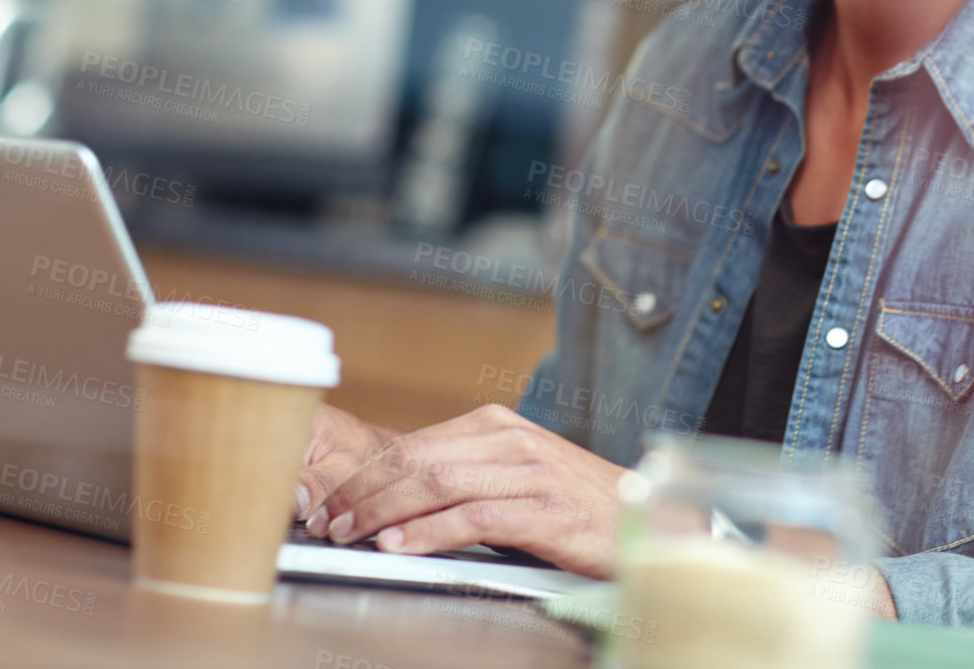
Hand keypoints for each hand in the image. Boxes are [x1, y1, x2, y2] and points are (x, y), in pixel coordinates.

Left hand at [305, 403, 625, 578]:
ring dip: (383, 512)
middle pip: (415, 460)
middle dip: (361, 493)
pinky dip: (429, 533)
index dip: (363, 475)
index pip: (412, 444)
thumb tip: (396, 499)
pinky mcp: (545, 510)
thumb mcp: (515, 476)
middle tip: (328, 522)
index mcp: (496, 425)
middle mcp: (510, 440)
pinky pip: (473, 518)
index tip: (331, 502)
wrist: (645, 520)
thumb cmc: (574, 504)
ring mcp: (529, 473)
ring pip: (436, 483)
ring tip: (351, 535)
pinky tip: (400, 547)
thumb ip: (464, 477)